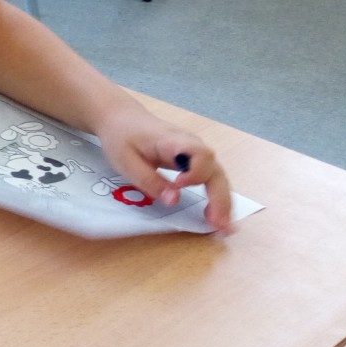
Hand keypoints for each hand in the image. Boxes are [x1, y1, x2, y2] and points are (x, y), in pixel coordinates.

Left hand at [94, 106, 235, 232]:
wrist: (122, 118)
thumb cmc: (122, 138)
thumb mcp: (126, 161)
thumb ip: (150, 181)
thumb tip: (174, 202)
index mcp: (173, 141)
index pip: (199, 153)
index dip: (196, 172)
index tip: (180, 185)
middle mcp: (191, 145)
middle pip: (215, 170)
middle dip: (220, 198)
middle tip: (219, 226)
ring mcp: (195, 153)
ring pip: (217, 177)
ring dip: (223, 202)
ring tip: (223, 228)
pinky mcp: (194, 161)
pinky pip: (210, 179)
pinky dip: (216, 198)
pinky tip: (216, 217)